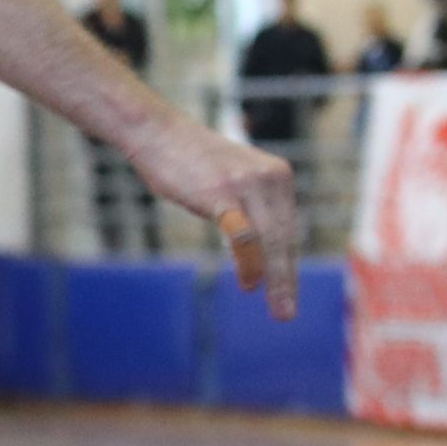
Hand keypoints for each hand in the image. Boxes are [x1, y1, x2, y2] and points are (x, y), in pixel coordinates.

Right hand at [125, 115, 298, 317]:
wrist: (158, 132)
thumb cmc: (192, 160)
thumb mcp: (234, 178)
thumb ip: (251, 206)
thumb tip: (259, 250)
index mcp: (278, 175)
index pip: (288, 229)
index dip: (287, 264)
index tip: (286, 291)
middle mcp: (270, 178)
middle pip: (284, 239)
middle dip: (286, 279)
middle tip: (287, 313)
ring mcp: (247, 184)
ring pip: (270, 241)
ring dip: (276, 280)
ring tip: (279, 309)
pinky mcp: (222, 193)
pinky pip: (244, 235)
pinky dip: (250, 263)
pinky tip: (251, 284)